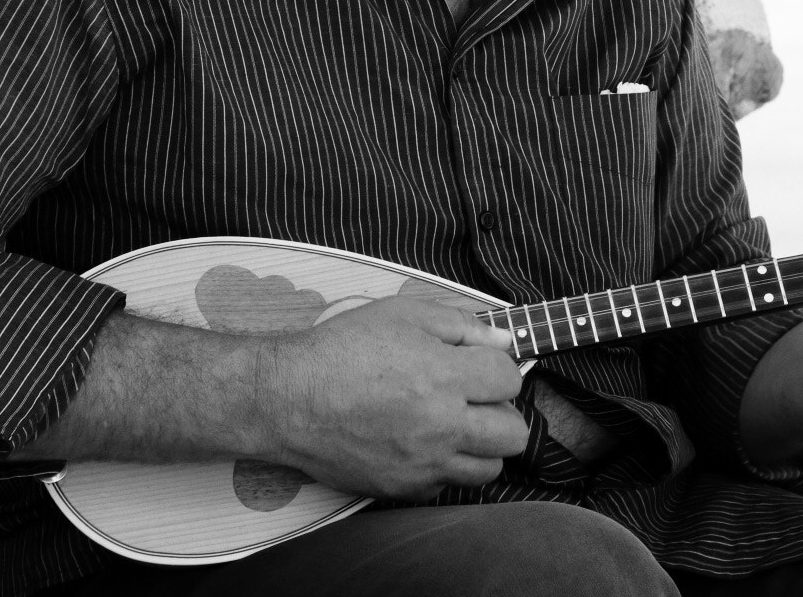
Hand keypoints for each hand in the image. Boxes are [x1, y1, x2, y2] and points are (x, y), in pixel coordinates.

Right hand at [260, 296, 526, 500]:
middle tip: (476, 398)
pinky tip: (423, 443)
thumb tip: (501, 341)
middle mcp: (442, 425)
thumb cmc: (341, 350)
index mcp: (445, 376)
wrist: (288, 398)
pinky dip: (444, 467)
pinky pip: (447, 485)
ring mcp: (424, 463)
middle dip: (502, 411)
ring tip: (456, 424)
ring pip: (490, 469)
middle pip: (514, 434)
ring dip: (482, 445)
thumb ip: (461, 324)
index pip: (511, 379)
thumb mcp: (402, 314)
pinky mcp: (402, 488)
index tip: (482, 366)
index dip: (500, 368)